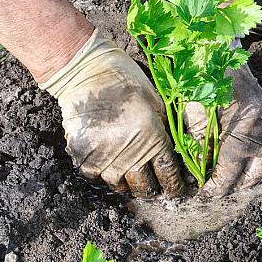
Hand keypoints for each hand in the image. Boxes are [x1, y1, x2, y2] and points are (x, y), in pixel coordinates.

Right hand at [41, 30, 184, 197]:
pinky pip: (95, 176)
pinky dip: (102, 174)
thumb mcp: (156, 102)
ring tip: (128, 177)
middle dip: (150, 189)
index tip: (175, 190)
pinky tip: (107, 164)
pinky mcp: (83, 156)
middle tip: (151, 187)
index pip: (168, 172)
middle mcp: (129, 151)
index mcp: (152, 136)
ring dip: (126, 183)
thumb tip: (178, 155)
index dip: (174, 185)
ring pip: (119, 185)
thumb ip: (166, 130)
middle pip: (144, 186)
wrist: (86, 70)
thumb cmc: (125, 81)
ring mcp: (104, 156)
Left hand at [185, 65, 261, 196]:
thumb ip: (198, 146)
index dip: (216, 185)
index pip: (231, 167)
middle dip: (235, 188)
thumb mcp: (193, 113)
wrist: (216, 45)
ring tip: (222, 182)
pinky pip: (260, 147)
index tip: (202, 193)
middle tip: (214, 192)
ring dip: (242, 177)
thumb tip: (195, 177)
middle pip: (257, 173)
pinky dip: (245, 159)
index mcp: (243, 121)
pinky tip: (229, 163)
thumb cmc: (200, 76)